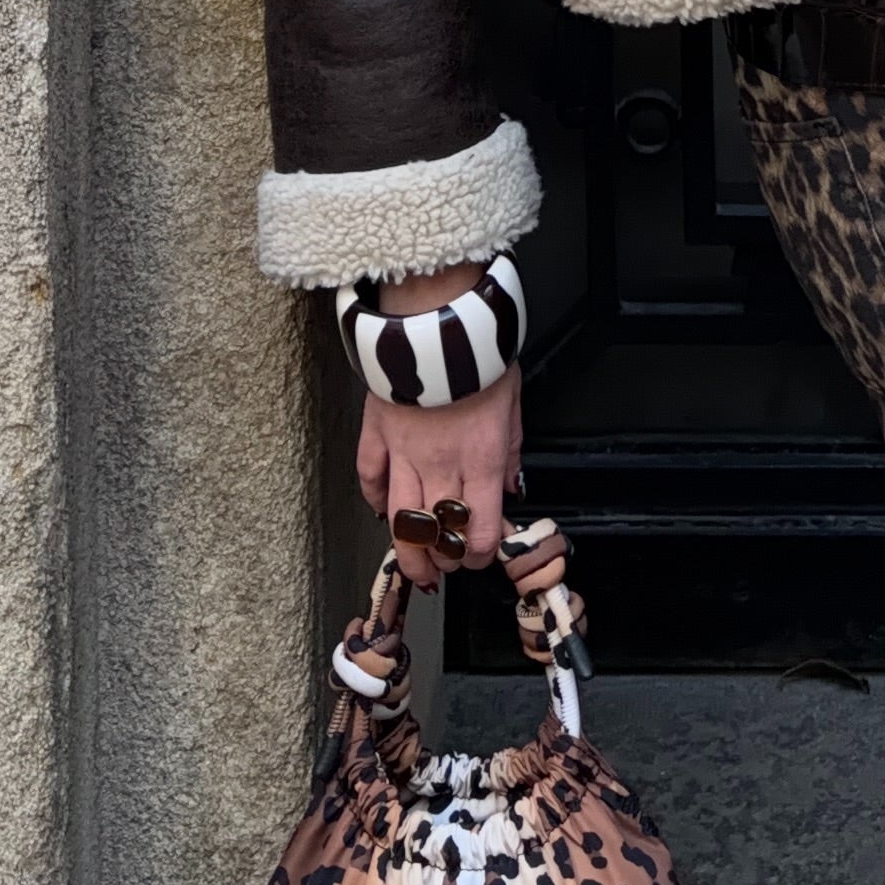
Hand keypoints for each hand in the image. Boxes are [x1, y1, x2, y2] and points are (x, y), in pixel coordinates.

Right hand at [355, 268, 519, 587]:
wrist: (439, 318)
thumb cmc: (481, 354)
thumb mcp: (514, 402)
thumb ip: (512, 449)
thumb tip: (511, 483)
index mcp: (482, 459)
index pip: (478, 530)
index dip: (477, 553)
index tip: (477, 554)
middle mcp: (442, 464)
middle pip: (436, 535)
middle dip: (441, 561)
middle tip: (443, 566)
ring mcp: (404, 452)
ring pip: (399, 520)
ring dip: (406, 549)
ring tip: (412, 562)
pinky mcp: (377, 432)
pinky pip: (369, 477)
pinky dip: (374, 498)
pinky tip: (381, 508)